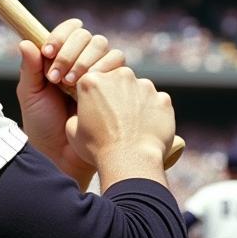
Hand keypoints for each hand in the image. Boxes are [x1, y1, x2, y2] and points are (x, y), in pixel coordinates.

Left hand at [16, 17, 124, 185]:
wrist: (61, 155)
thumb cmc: (42, 125)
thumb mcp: (30, 95)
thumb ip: (30, 69)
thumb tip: (26, 41)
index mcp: (62, 58)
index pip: (70, 31)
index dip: (61, 36)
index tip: (48, 52)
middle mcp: (83, 62)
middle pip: (89, 37)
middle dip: (71, 52)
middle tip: (56, 77)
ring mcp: (101, 74)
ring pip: (105, 49)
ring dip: (87, 61)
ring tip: (70, 85)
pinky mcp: (115, 88)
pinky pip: (119, 67)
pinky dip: (104, 71)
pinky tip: (89, 89)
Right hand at [64, 67, 174, 190]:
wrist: (130, 161)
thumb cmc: (98, 148)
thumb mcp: (72, 130)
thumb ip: (77, 113)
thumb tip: (85, 111)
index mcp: (92, 81)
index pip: (93, 81)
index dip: (94, 97)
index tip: (96, 112)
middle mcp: (119, 76)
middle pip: (117, 80)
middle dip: (116, 94)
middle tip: (115, 118)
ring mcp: (144, 86)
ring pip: (139, 89)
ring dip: (136, 101)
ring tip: (132, 126)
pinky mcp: (163, 99)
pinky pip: (157, 102)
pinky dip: (153, 112)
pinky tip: (147, 128)